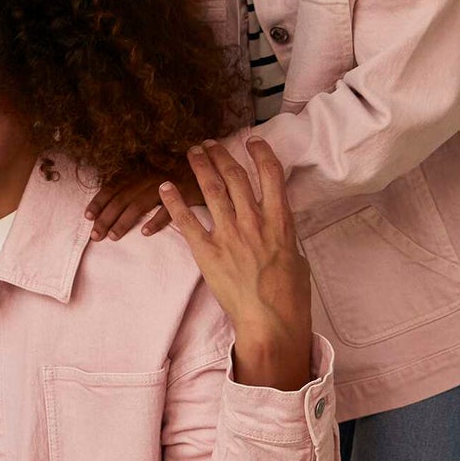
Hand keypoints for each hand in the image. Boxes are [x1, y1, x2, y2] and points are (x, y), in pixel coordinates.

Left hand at [86, 159, 201, 240]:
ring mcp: (169, 181)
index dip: (100, 200)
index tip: (88, 216)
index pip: (114, 184)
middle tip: (95, 235)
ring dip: (124, 221)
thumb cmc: (182, 166)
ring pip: (139, 203)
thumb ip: (138, 180)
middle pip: (122, 197)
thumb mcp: (156, 167)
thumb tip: (115, 197)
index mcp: (142, 166)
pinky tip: (145, 233)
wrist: (216, 159)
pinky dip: (156, 220)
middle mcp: (151, 172)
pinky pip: (169, 208)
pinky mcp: (188, 190)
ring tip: (113, 237)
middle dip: (106, 216)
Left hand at [157, 140, 311, 390]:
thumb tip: (275, 226)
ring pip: (212, 190)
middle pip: (236, 176)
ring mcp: (229, 235)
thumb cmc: (289, 294)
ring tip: (192, 152)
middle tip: (211, 143)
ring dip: (201, 167)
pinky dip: (173, 202)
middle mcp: (254, 221)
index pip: (271, 175)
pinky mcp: (208, 252)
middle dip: (222, 154)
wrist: (271, 320)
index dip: (261, 153)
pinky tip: (164, 187)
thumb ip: (282, 234)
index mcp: (280, 221)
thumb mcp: (295, 255)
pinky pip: (187, 221)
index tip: (253, 140)